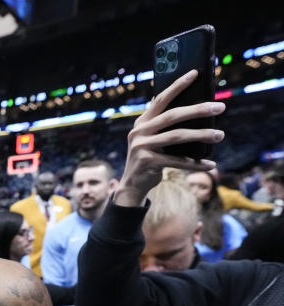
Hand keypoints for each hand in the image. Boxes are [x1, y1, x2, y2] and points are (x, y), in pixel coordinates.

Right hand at [114, 69, 224, 207]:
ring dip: (201, 135)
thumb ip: (163, 125)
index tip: (195, 73)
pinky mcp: (147, 162)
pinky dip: (195, 164)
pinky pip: (177, 161)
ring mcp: (141, 146)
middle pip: (172, 116)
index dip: (177, 86)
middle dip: (198, 109)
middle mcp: (138, 132)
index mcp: (141, 122)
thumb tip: (192, 109)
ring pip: (177, 136)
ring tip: (219, 135)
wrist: (133, 185)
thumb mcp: (152, 139)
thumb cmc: (150, 159)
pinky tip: (210, 164)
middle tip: (219, 107)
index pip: (160, 99)